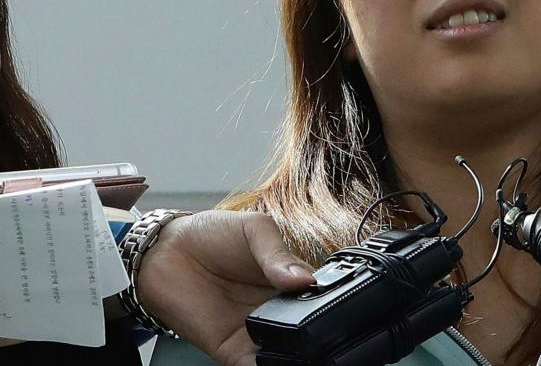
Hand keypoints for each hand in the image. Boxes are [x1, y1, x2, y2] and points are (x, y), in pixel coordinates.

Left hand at [137, 210, 316, 365]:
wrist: (164, 251)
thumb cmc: (212, 234)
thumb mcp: (254, 229)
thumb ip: (279, 254)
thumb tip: (304, 280)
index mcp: (290, 278)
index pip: (320, 295)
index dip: (328, 300)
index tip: (334, 301)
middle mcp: (276, 307)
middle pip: (307, 327)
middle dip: (313, 330)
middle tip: (310, 322)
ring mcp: (255, 330)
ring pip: (285, 351)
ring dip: (293, 352)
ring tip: (294, 341)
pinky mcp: (231, 349)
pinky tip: (271, 359)